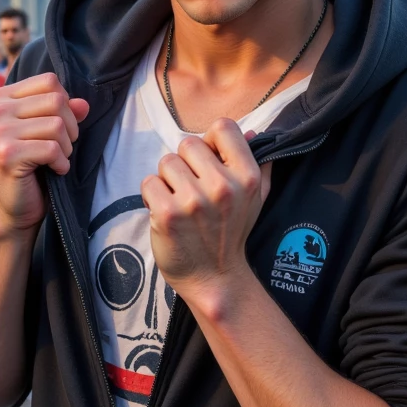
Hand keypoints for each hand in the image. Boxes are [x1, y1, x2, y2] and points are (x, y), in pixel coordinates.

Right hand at [0, 74, 89, 233]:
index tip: (57, 128)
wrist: (14, 208)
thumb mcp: (48, 133)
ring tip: (54, 161)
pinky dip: (62, 164)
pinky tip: (53, 171)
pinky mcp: (6, 154)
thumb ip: (65, 113)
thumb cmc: (33, 167)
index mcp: (0, 98)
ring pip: (57, 125)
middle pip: (57, 100)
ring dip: (66, 148)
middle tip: (60, 148)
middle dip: (69, 128)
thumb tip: (83, 104)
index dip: (65, 105)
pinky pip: (53, 149)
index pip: (49, 81)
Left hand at [141, 119, 271, 313]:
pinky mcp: (167, 214)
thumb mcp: (255, 199)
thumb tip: (252, 132)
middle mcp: (223, 186)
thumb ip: (258, 164)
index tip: (207, 162)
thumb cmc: (231, 235)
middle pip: (188, 143)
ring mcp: (193, 201)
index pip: (224, 127)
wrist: (214, 279)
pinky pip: (149, 182)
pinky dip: (152, 196)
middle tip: (191, 190)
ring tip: (180, 203)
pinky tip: (165, 213)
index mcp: (247, 177)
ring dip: (168, 181)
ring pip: (166, 162)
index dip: (210, 141)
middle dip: (185, 164)